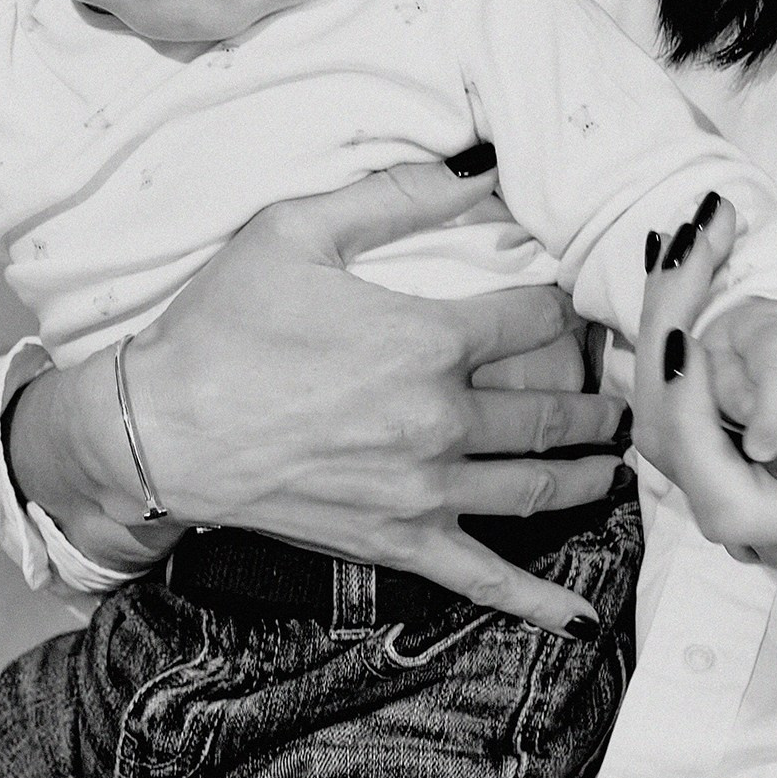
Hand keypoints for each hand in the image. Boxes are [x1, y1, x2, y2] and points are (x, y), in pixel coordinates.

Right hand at [8, 155, 628, 634]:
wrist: (157, 430)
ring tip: (614, 455)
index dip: (567, 310)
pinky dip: (536, 599)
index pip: (536, 322)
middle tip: (619, 386)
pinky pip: (483, 576)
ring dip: (588, 469)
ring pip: (538, 482)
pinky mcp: (397, 541)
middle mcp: (440, 420)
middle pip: (552, 406)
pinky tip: (579, 616)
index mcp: (427, 341)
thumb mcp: (295, 232)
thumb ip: (394, 195)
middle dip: (596, 395)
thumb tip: (479, 161)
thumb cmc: (220, 326)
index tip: (579, 306)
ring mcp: (423, 490)